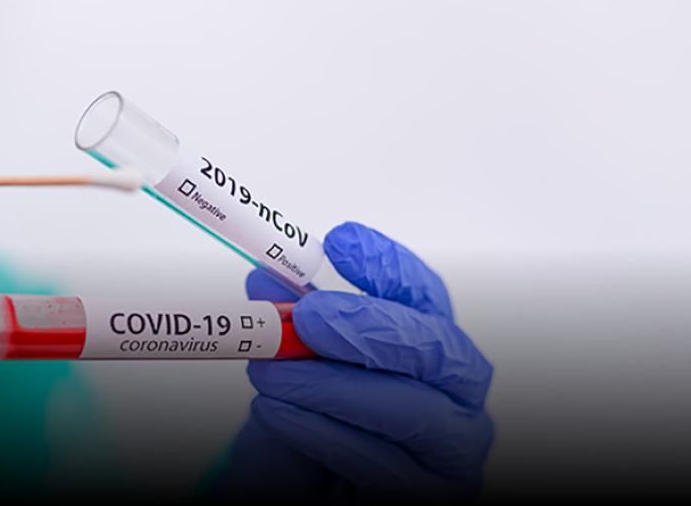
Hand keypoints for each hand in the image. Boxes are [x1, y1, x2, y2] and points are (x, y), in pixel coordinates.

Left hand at [216, 222, 493, 500]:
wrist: (292, 498)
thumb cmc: (301, 439)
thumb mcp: (285, 377)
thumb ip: (283, 330)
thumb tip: (265, 280)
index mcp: (427, 356)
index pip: (426, 300)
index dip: (389, 268)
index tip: (341, 241)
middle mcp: (455, 402)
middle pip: (441, 351)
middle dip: (371, 326)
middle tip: (309, 315)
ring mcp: (450, 458)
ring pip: (415, 412)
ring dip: (334, 385)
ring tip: (271, 372)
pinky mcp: (429, 500)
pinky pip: (387, 467)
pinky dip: (326, 434)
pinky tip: (280, 415)